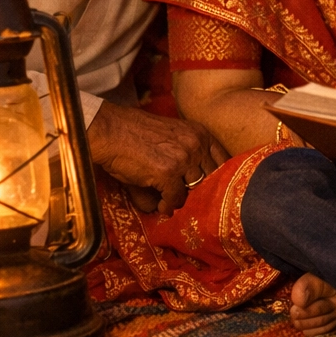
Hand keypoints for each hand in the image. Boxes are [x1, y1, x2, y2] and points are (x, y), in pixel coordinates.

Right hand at [85, 103, 228, 215]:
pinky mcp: (167, 173)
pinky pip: (175, 199)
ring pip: (194, 191)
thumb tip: (199, 189)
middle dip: (201, 192)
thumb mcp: (173, 136)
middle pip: (212, 178)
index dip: (218, 179)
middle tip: (189, 200)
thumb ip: (189, 155)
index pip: (224, 161)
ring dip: (182, 199)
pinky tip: (161, 205)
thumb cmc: (138, 134)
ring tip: (170, 201)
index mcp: (201, 133)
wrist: (111, 131)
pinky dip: (168, 205)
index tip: (210, 189)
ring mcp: (183, 159)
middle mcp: (196, 145)